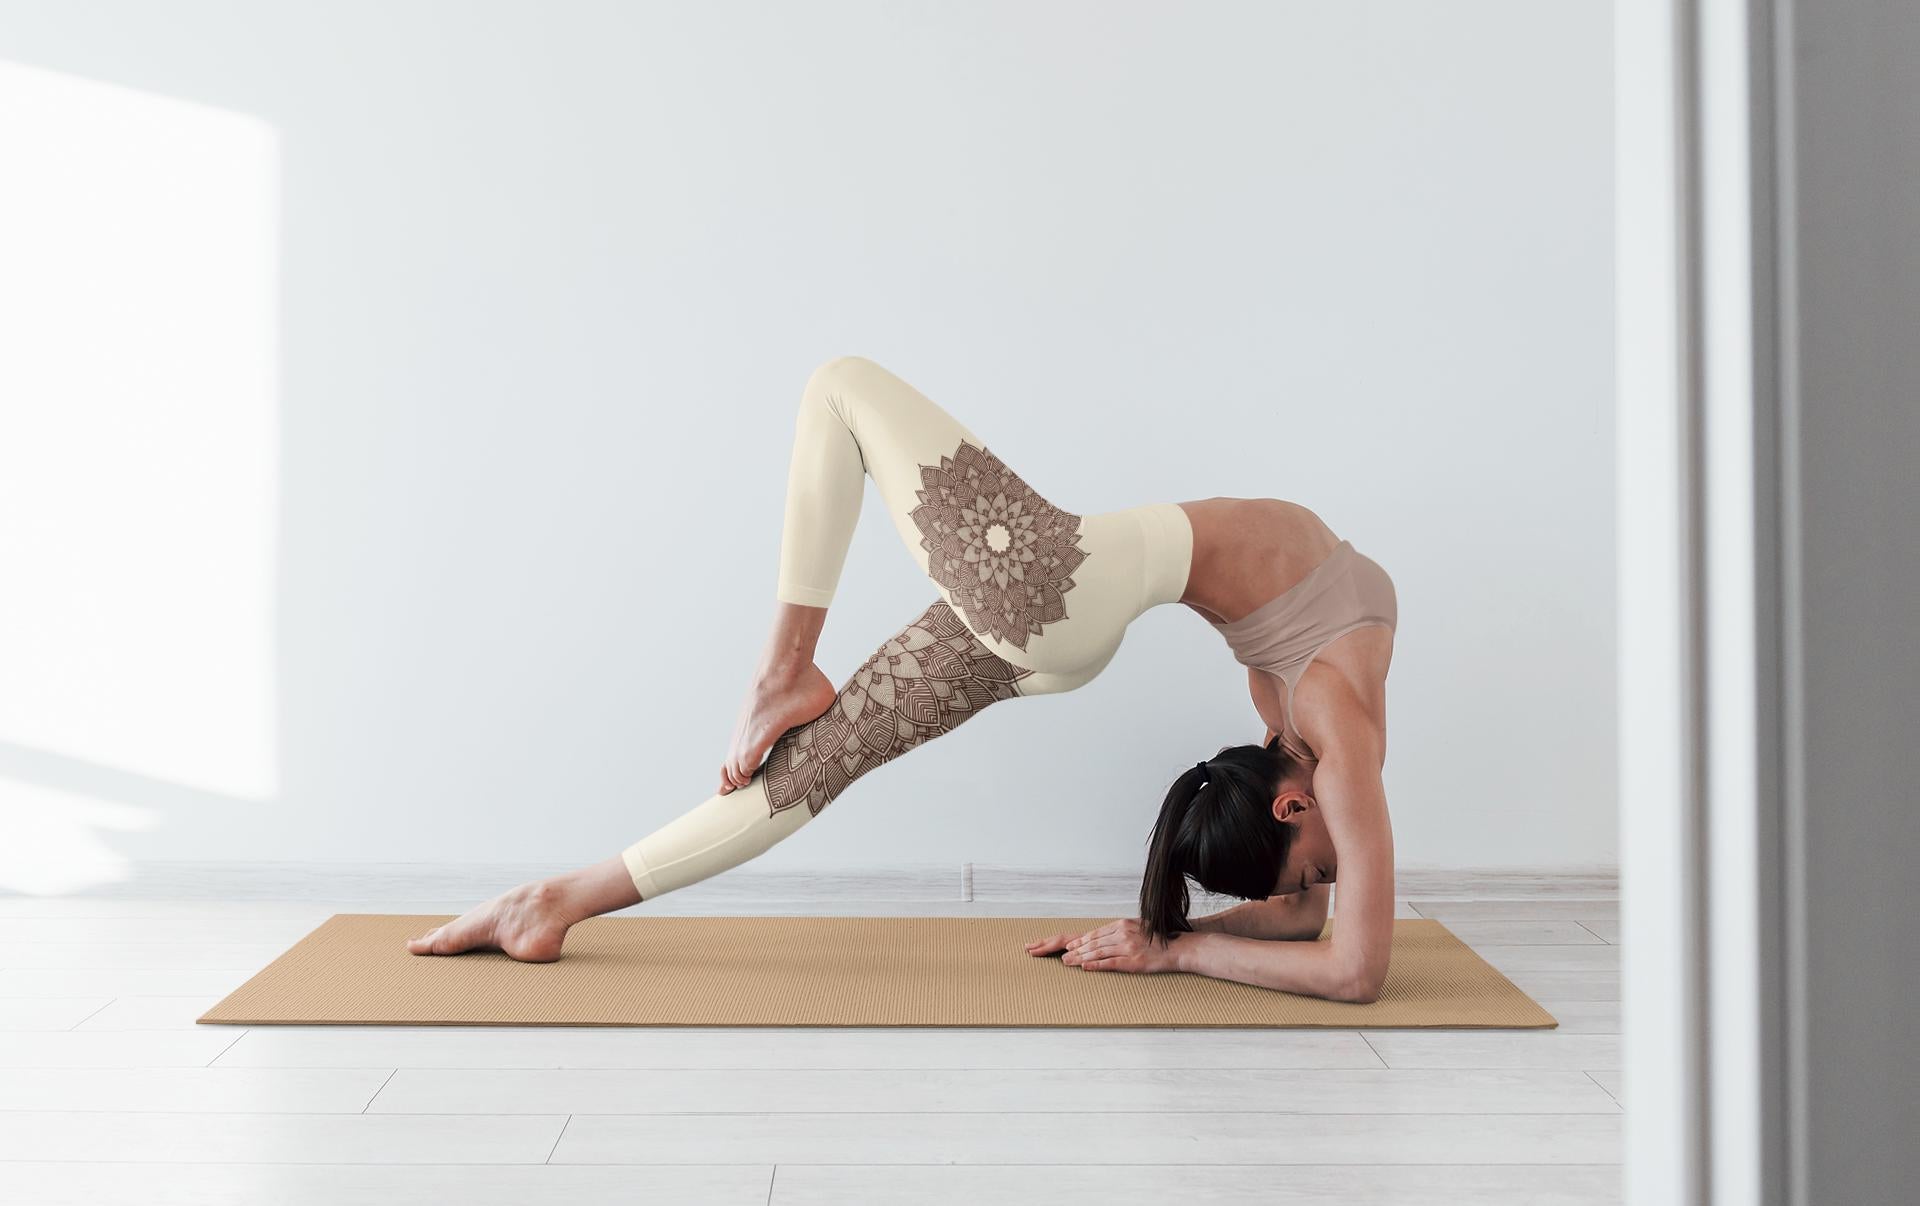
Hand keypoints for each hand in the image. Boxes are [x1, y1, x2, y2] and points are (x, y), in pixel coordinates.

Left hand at [1024, 918, 1180, 974]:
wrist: (1179, 948)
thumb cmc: (1159, 939)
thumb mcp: (1137, 929)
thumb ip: (1119, 932)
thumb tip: (1102, 938)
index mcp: (1121, 925)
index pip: (1093, 934)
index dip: (1077, 941)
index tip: (1064, 946)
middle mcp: (1122, 934)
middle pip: (1091, 942)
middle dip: (1071, 949)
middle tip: (1057, 955)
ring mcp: (1127, 947)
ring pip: (1096, 952)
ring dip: (1078, 957)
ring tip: (1064, 962)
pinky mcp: (1133, 961)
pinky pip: (1110, 963)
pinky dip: (1095, 965)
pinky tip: (1084, 967)